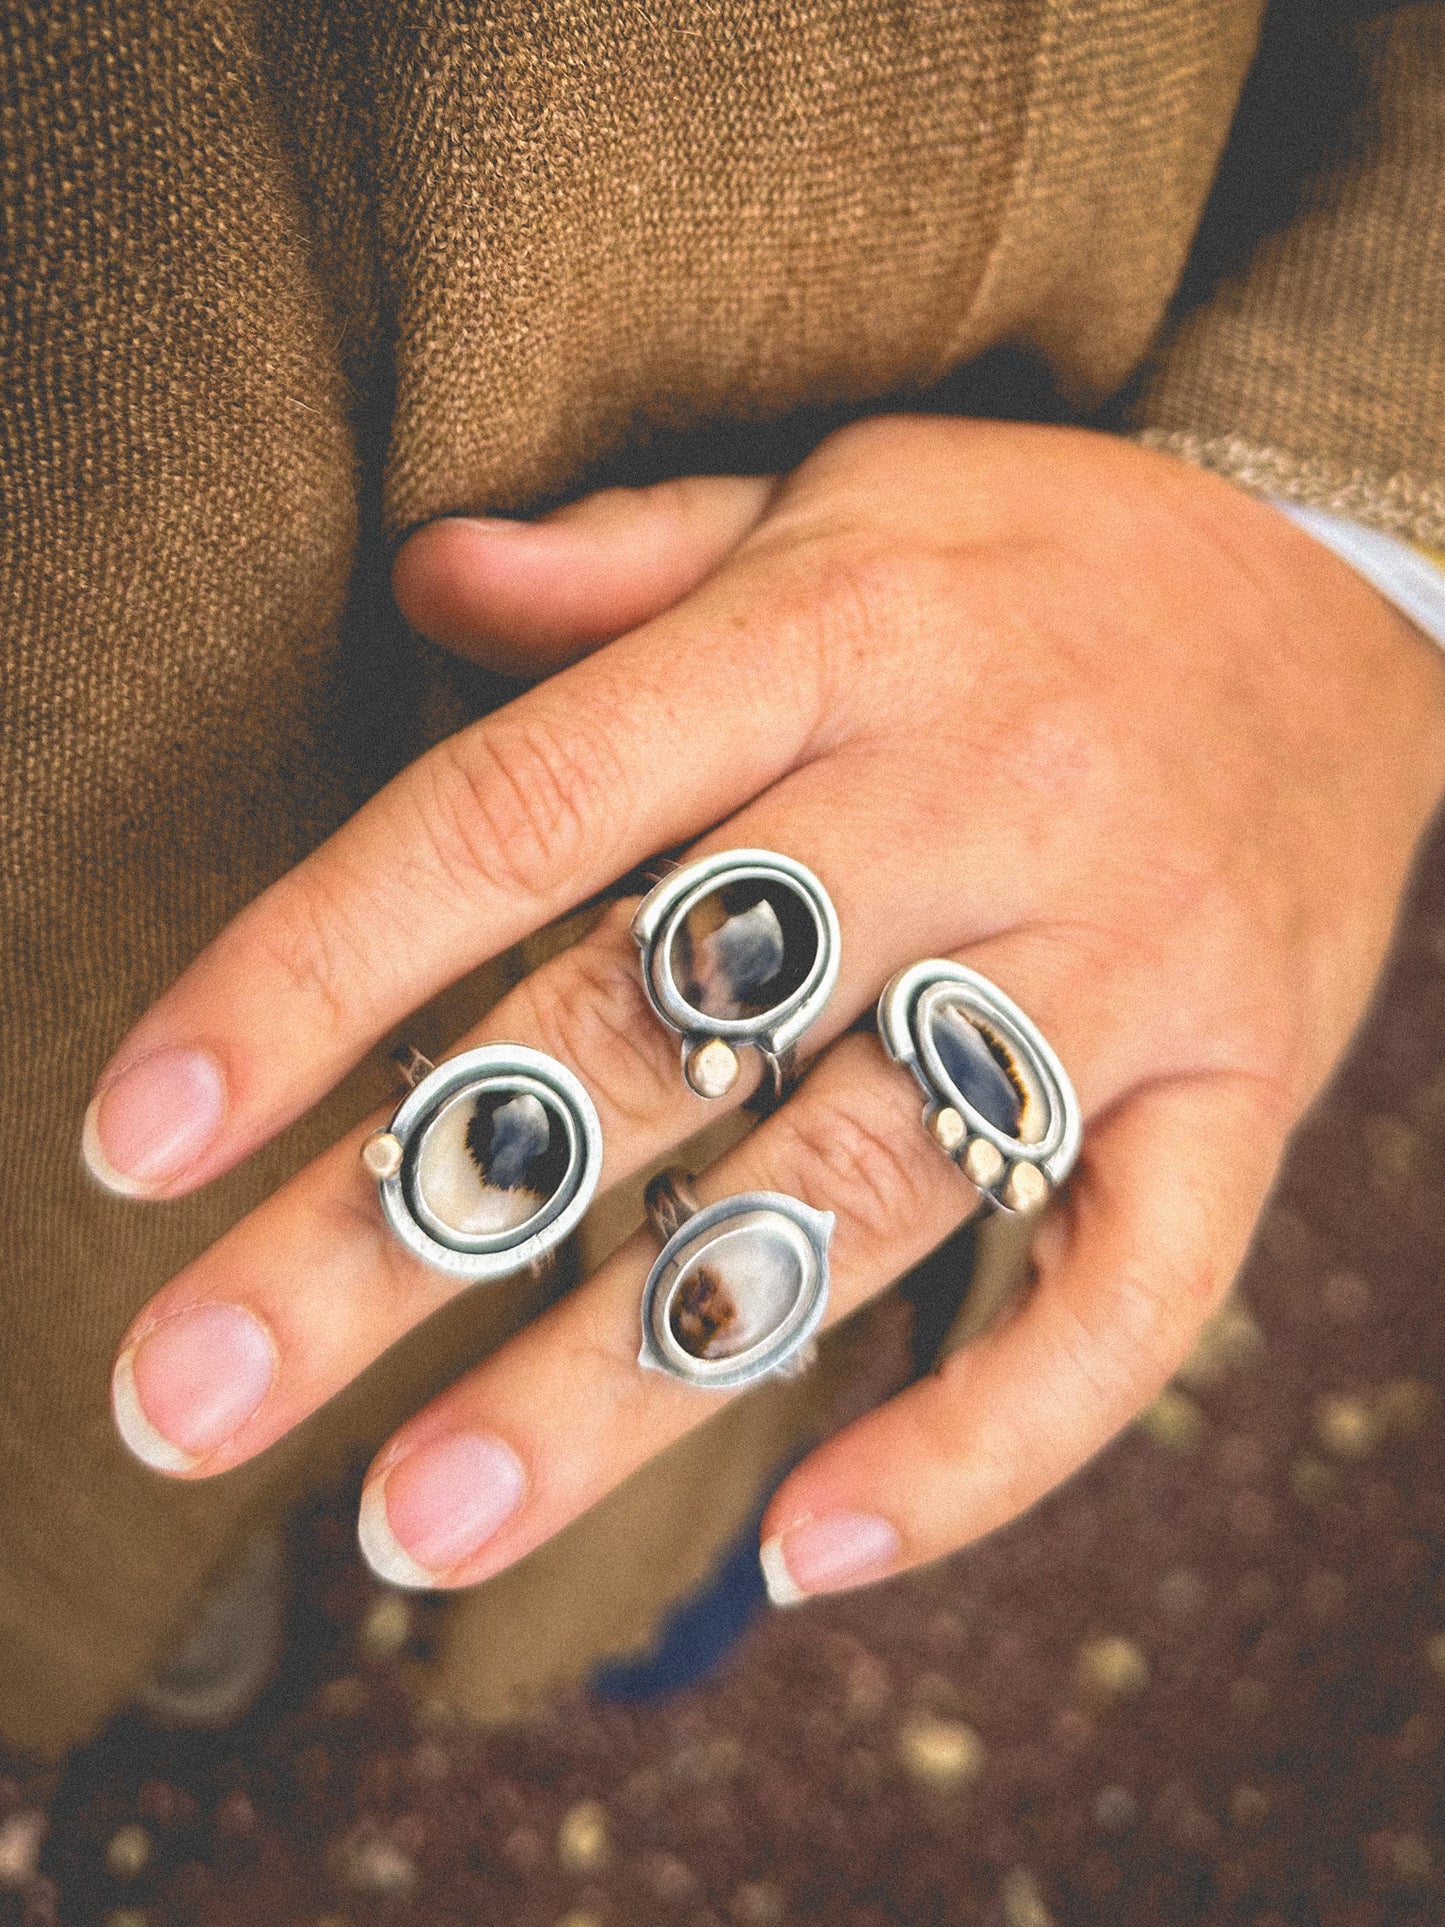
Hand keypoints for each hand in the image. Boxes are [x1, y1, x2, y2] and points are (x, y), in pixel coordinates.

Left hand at [87, 418, 1444, 1601]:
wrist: (1351, 582)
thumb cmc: (1050, 553)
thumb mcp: (840, 488)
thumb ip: (629, 557)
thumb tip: (419, 586)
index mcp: (833, 636)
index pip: (520, 811)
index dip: (310, 976)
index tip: (141, 1139)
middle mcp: (969, 798)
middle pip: (644, 1037)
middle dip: (398, 1230)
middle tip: (191, 1395)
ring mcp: (1118, 964)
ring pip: (851, 1198)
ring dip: (625, 1380)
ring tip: (418, 1528)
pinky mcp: (1235, 1089)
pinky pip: (1128, 1296)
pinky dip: (982, 1445)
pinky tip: (809, 1555)